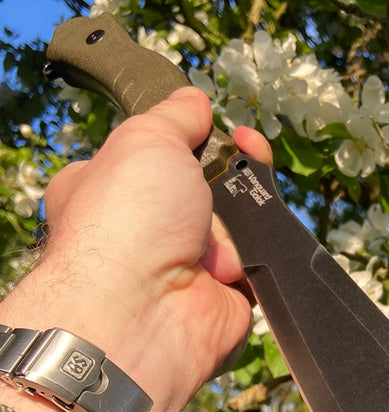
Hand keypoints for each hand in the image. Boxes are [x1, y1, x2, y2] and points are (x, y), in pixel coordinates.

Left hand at [0, 88, 271, 411]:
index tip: (219, 127)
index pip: (161, 154)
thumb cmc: (126, 220)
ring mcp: (186, 266)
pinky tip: (233, 264)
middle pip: (210, 185)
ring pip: (239, 221)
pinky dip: (254, 257)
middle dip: (229, 175)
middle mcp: (145, 230)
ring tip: (218, 234)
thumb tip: (195, 100)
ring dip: (239, 219)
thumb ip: (176, 117)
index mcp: (109, 188)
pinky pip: (257, 262)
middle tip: (242, 155)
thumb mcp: (146, 139)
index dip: (195, 138)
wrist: (144, 311)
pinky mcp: (224, 296)